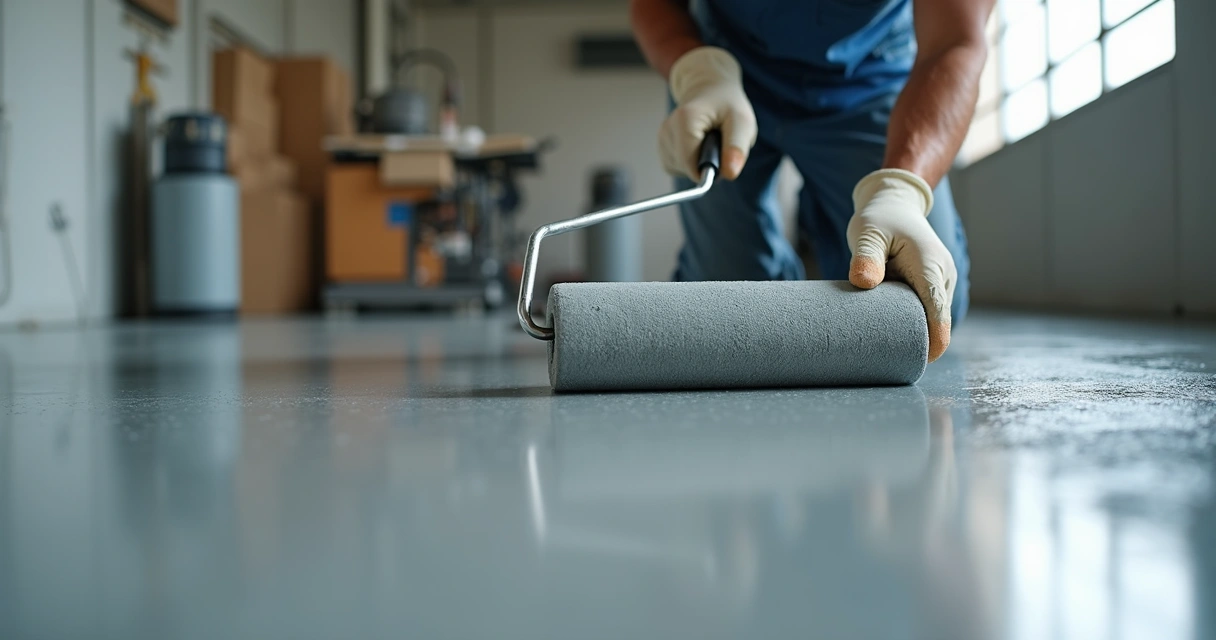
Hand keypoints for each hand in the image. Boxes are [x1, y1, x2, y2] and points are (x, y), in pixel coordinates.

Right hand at [659, 47, 756, 180]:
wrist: (709, 89)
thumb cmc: (727, 105)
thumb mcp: (742, 122)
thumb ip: (736, 147)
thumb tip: (730, 175)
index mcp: (684, 120)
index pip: (691, 165)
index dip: (710, 169)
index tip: (722, 154)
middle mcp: (667, 129)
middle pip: (685, 168)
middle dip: (705, 165)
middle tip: (718, 144)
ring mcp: (662, 138)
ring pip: (681, 170)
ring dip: (698, 163)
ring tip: (709, 142)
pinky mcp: (662, 146)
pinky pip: (677, 167)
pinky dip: (690, 162)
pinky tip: (699, 146)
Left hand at [847, 169, 956, 361]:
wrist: (895, 205)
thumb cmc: (880, 218)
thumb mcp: (866, 232)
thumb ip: (865, 256)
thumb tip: (864, 283)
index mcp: (929, 263)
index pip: (937, 305)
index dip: (936, 333)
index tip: (930, 356)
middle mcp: (941, 274)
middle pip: (937, 316)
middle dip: (923, 339)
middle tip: (893, 360)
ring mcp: (940, 281)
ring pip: (932, 314)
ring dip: (915, 329)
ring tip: (887, 346)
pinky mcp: (931, 286)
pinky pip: (926, 309)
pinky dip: (912, 321)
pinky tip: (892, 333)